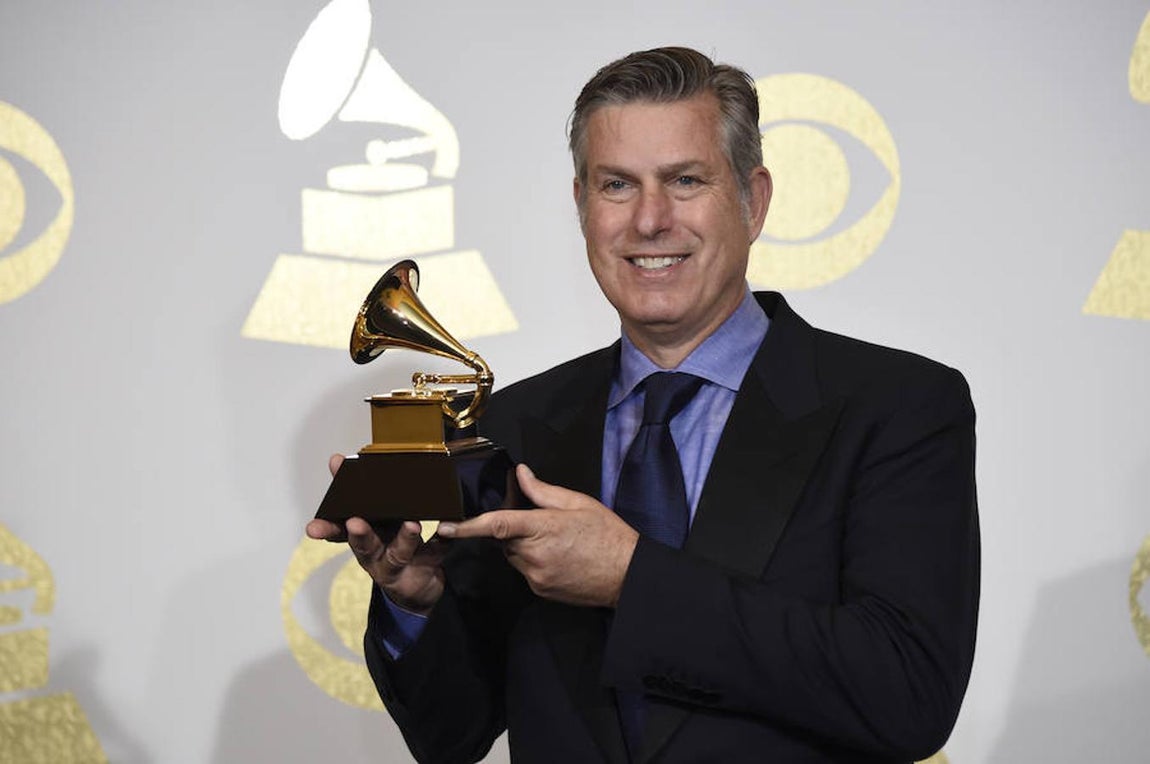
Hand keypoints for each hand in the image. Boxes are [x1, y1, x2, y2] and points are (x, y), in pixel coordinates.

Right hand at [305, 454, 446, 614]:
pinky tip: (445, 530)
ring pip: (398, 555)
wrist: (415, 586)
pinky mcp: (424, 567)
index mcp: (362, 538)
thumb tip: (335, 459)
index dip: (326, 529)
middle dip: (360, 536)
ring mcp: (399, 565)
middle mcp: (375, 555)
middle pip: (364, 547)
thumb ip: (355, 492)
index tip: (313, 528)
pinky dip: (441, 542)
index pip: (339, 534)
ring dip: (404, 540)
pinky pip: (434, 553)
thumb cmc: (389, 543)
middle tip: (354, 523)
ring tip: (411, 525)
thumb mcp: (372, 520)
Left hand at [438, 464, 638, 607]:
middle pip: (504, 540)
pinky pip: (525, 571)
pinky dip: (533, 561)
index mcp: (542, 528)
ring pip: (514, 556)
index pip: (497, 524)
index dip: (468, 526)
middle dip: (513, 529)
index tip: (445, 526)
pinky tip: (559, 557)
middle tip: (540, 521)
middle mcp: (533, 556)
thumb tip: (520, 474)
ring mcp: (535, 577)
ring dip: (524, 546)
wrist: (627, 575)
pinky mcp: (540, 591)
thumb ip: (543, 491)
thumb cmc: (607, 535)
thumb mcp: (578, 504)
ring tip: (557, 541)